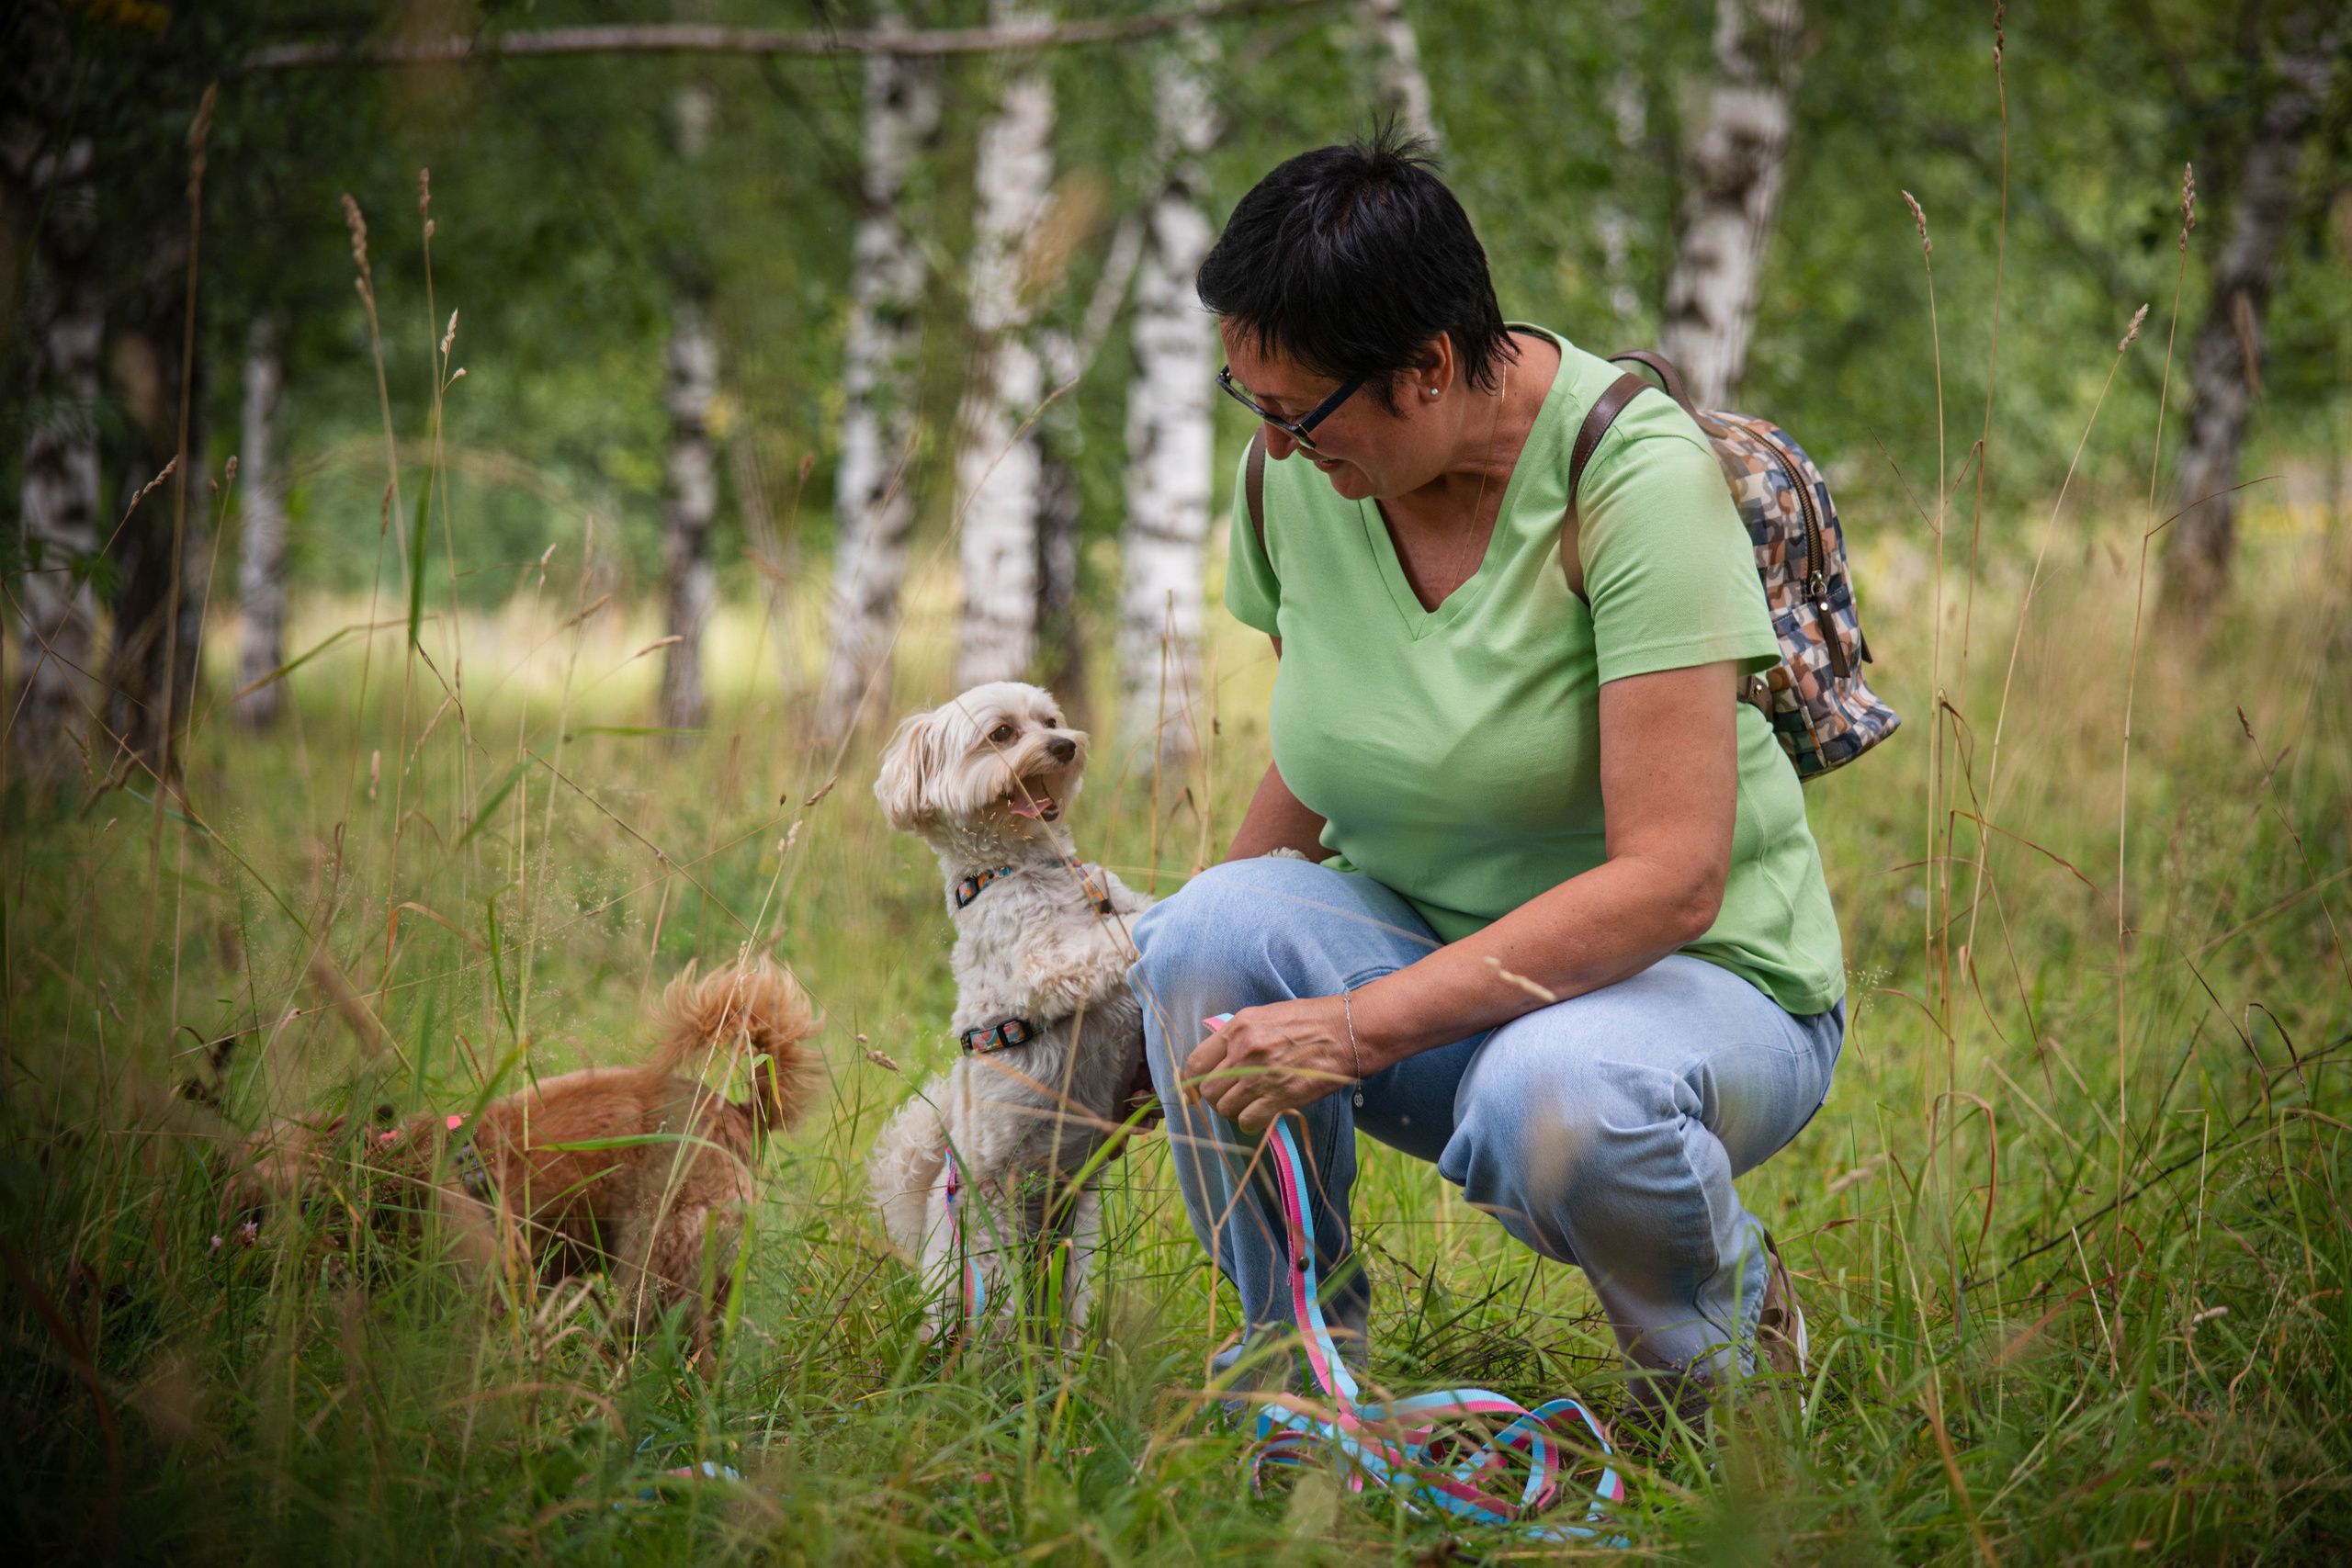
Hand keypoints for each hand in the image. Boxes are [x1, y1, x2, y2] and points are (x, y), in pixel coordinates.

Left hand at [1183, 996, 1358, 1132]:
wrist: (1348, 1030)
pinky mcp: (1280, 1096)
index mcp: (1237, 1028)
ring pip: (1225, 1108)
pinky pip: (1248, 1121)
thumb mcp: (1266, 1016)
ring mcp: (1260, 1075)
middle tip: (1235, 1097)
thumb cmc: (1311, 1021)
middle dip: (1218, 1098)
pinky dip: (1252, 1123)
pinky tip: (1263, 1115)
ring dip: (1235, 1111)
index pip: (1195, 1063)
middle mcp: (1243, 1050)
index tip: (1200, 1090)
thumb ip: (1239, 1036)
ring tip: (1252, 1105)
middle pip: (1208, 1091)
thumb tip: (1218, 1060)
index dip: (1194, 1081)